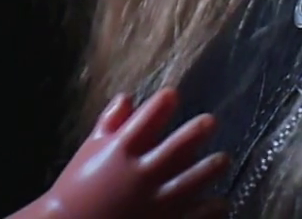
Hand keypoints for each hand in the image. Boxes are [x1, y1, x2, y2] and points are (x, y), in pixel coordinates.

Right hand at [32, 89, 228, 217]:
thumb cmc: (78, 187)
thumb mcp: (90, 150)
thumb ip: (110, 123)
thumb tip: (127, 97)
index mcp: (120, 151)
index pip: (146, 119)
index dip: (162, 104)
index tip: (173, 95)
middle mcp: (140, 173)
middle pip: (176, 147)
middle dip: (196, 131)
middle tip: (211, 121)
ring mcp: (154, 202)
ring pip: (192, 181)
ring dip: (210, 169)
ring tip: (223, 159)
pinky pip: (195, 215)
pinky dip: (210, 207)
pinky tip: (220, 201)